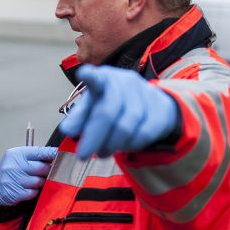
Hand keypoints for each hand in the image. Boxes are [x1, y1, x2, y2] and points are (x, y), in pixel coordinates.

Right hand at [0, 146, 57, 205]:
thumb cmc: (12, 172)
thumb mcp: (19, 159)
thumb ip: (35, 157)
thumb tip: (56, 156)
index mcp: (16, 154)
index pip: (40, 152)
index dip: (53, 154)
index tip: (63, 155)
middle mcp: (14, 165)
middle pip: (42, 168)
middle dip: (48, 171)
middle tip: (47, 172)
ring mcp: (14, 180)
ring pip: (39, 181)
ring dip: (40, 183)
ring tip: (34, 181)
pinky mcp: (15, 193)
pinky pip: (33, 192)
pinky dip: (33, 192)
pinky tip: (28, 189)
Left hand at [60, 64, 178, 158]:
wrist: (150, 103)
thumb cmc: (110, 104)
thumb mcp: (91, 107)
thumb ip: (78, 118)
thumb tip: (67, 130)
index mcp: (103, 78)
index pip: (96, 77)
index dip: (90, 76)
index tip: (83, 73)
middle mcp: (124, 81)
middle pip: (108, 112)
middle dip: (93, 137)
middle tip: (82, 156)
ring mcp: (145, 93)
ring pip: (126, 126)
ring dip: (111, 145)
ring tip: (101, 153)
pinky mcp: (161, 108)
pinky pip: (144, 133)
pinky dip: (130, 145)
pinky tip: (122, 148)